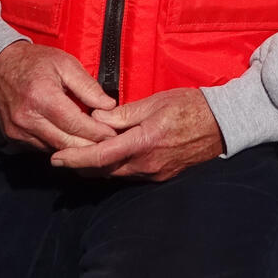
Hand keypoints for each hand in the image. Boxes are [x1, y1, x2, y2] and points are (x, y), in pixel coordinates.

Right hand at [0, 42, 117, 152]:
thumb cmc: (35, 61)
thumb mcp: (66, 63)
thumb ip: (87, 86)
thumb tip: (108, 105)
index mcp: (43, 97)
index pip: (75, 124)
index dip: (97, 132)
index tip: (114, 134)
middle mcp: (28, 119)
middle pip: (65, 143)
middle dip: (89, 146)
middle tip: (109, 144)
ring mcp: (18, 131)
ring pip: (54, 149)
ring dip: (75, 149)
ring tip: (94, 143)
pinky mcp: (13, 137)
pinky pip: (41, 147)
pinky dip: (58, 145)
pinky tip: (72, 140)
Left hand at [48, 87, 223, 180]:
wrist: (221, 124)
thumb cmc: (190, 105)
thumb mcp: (156, 101)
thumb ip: (124, 113)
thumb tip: (96, 119)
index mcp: (144, 142)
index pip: (101, 156)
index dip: (75, 158)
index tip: (56, 158)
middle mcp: (146, 164)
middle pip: (103, 170)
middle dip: (81, 164)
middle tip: (63, 154)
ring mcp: (153, 173)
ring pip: (115, 174)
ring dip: (97, 166)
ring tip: (83, 153)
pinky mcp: (160, 176)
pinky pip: (130, 174)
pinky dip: (115, 166)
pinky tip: (111, 155)